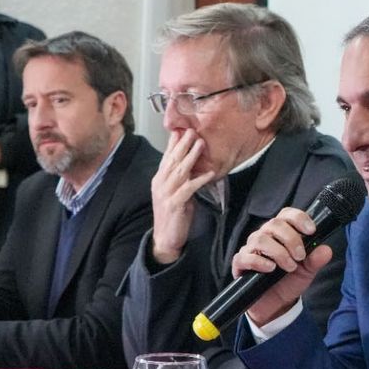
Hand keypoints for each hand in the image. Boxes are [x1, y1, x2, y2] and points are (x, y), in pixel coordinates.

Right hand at [150, 130, 215, 263]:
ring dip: (191, 157)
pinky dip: (199, 180)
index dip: (173, 144)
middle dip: (182, 144)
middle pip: (172, 160)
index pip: (166, 158)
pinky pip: (188, 189)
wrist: (165, 239)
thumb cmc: (173, 215)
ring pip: (179, 171)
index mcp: (159, 180)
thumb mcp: (176, 193)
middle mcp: (160, 184)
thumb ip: (181, 180)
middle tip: (192, 131)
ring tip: (201, 144)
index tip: (180, 130)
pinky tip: (209, 173)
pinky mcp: (175, 204)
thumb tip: (192, 167)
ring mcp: (166, 193)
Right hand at [231, 207, 332, 324]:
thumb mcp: (307, 271)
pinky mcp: (240, 264)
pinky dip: (260, 262)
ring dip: (278, 252)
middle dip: (291, 239)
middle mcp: (265, 236)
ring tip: (289, 267)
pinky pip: (245, 257)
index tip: (311, 230)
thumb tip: (326, 250)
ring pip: (260, 239)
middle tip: (300, 256)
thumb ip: (316, 260)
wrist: (277, 304)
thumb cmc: (290, 280)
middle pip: (274, 224)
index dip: (299, 218)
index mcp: (281, 232)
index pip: (287, 215)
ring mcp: (251, 249)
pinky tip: (271, 269)